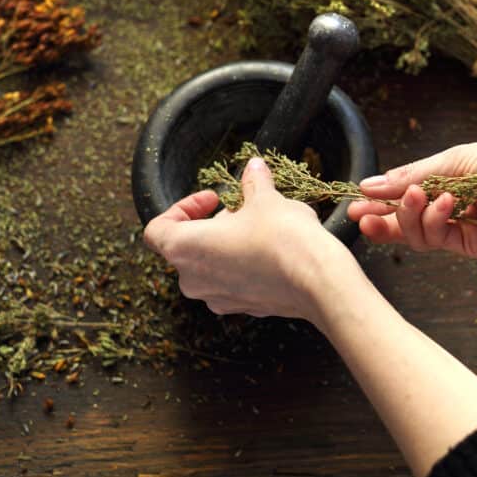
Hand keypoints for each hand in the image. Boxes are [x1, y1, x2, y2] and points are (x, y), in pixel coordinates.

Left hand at [143, 157, 358, 322]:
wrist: (318, 280)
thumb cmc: (282, 237)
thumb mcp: (264, 198)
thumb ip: (252, 182)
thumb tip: (253, 168)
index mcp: (184, 249)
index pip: (158, 229)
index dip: (182, 207)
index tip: (212, 198)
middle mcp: (193, 280)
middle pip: (186, 247)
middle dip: (212, 223)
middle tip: (242, 208)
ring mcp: (218, 298)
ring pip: (210, 266)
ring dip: (227, 244)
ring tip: (259, 226)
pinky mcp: (243, 307)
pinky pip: (232, 282)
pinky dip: (243, 264)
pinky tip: (272, 249)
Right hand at [348, 129, 476, 259]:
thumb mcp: (454, 160)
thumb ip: (412, 176)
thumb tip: (371, 185)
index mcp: (450, 178)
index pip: (406, 193)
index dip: (379, 200)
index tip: (355, 202)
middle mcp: (452, 204)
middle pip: (405, 219)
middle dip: (382, 217)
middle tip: (362, 216)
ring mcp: (461, 227)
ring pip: (417, 233)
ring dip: (408, 216)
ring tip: (415, 198)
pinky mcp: (472, 246)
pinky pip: (438, 239)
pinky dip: (434, 222)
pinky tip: (444, 205)